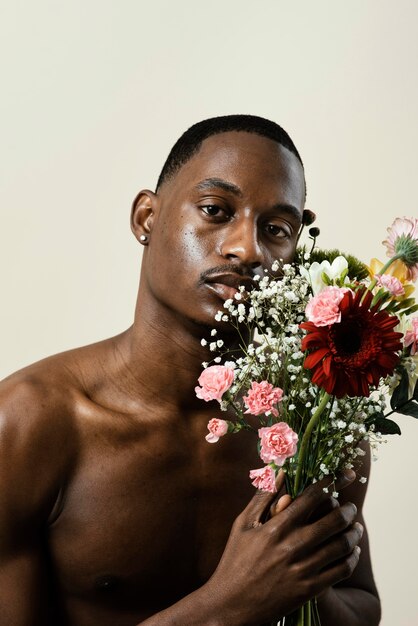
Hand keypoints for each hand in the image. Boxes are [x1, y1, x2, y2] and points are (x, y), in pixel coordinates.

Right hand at [205, 470, 362, 625]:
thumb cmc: (235, 560)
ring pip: (341, 546)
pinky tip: (352, 552)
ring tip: (356, 527)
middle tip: (351, 507)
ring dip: (353, 533)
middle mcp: (292, 546)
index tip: (344, 474)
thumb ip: (263, 497)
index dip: (331, 482)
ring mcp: (303, 569)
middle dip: (347, 510)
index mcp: (277, 526)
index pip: (312, 497)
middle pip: (333, 521)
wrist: (231, 605)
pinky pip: (341, 570)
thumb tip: (280, 471)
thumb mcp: (243, 524)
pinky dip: (352, 558)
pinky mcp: (309, 590)